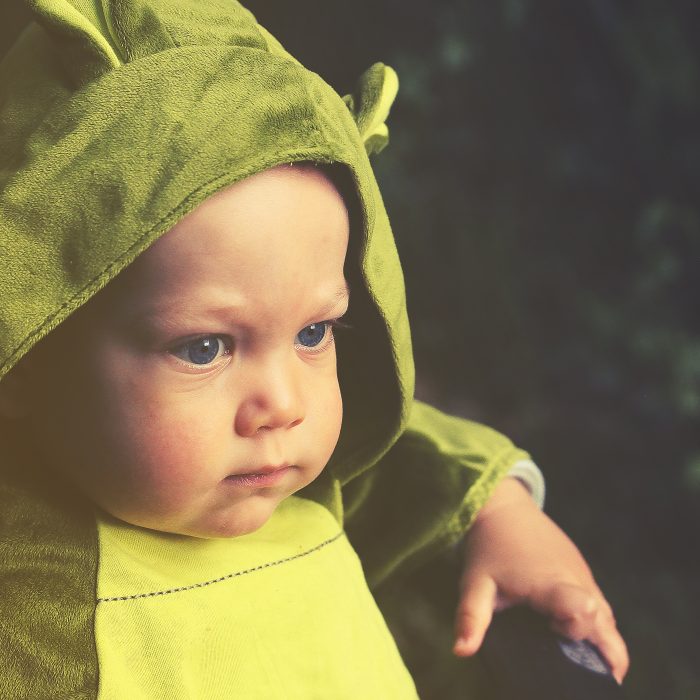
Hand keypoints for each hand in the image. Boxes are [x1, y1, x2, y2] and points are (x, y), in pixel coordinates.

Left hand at [452, 478, 628, 683]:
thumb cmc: (490, 546)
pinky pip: (601, 605)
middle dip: (603, 653)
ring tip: (586, 668)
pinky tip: (579, 642)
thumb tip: (461, 651)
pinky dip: (598, 627)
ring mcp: (583, 575)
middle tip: (585, 675)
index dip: (576, 630)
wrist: (504, 507)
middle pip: (607, 623)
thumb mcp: (475, 582)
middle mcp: (575, 579)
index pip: (583, 610)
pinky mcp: (583, 571)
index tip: (555, 634)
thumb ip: (472, 617)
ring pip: (608, 616)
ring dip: (603, 642)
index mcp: (551, 583)